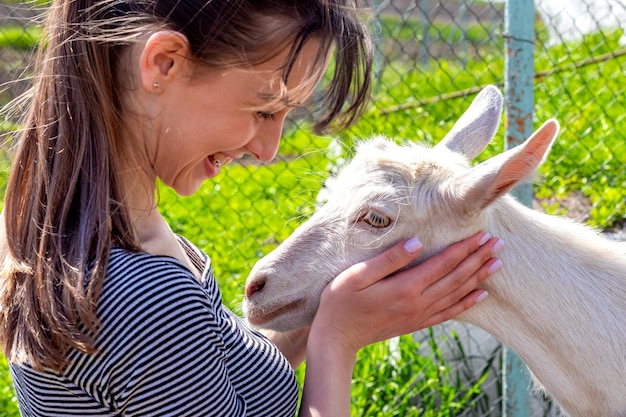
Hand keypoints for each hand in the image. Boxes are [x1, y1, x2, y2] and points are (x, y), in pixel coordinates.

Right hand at [309, 231, 501, 355]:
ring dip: (478, 278)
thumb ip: (388, 259)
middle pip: (456, 278)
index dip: (464, 248)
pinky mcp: (416, 323)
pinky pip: (449, 313)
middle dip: (478, 259)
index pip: (443, 264)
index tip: (482, 234)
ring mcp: (418, 315)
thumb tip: (417, 242)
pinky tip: (480, 295)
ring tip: (496, 263)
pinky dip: (467, 303)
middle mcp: (417, 303)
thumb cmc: (340, 302)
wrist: (336, 338)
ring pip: (457, 294)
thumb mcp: (357, 275)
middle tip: (498, 243)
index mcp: (405, 287)